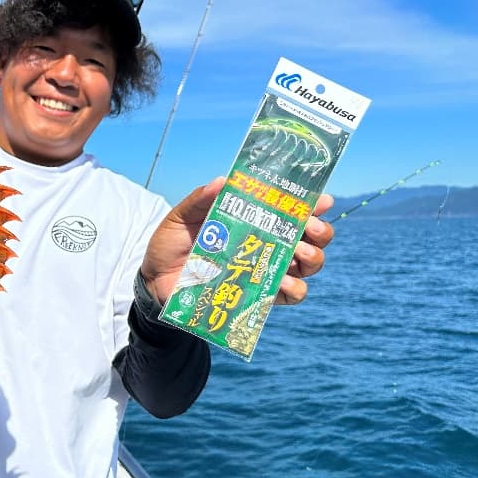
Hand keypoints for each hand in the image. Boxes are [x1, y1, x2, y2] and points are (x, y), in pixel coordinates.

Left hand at [140, 179, 334, 305]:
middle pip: (313, 236)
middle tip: (309, 228)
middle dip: (319, 231)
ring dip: (312, 257)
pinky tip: (282, 281)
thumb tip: (224, 181)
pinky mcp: (260, 296)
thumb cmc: (172, 245)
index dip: (314, 203)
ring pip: (309, 264)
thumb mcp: (181, 217)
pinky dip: (294, 288)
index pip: (293, 209)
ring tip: (298, 252)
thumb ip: (200, 199)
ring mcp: (266, 270)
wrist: (156, 281)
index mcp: (255, 219)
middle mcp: (267, 243)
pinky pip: (292, 295)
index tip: (321, 200)